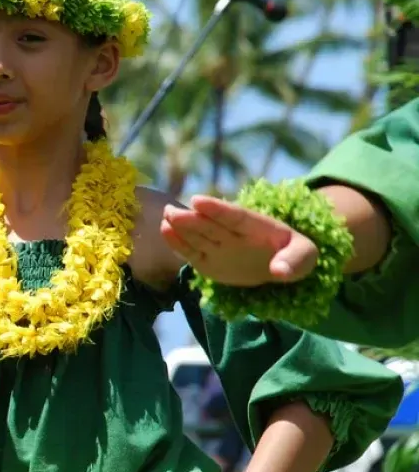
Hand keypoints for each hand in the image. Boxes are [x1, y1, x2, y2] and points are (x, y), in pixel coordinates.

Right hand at [161, 196, 317, 285]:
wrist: (282, 264)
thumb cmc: (297, 255)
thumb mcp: (306, 257)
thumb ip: (295, 261)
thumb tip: (279, 272)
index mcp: (259, 227)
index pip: (235, 216)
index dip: (217, 208)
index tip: (198, 200)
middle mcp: (235, 234)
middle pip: (211, 225)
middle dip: (191, 218)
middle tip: (171, 211)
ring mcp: (220, 246)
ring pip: (198, 235)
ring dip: (180, 227)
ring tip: (164, 218)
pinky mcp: (210, 260)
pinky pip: (192, 252)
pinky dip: (179, 244)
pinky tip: (165, 232)